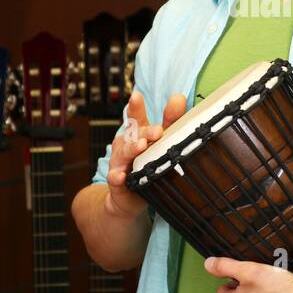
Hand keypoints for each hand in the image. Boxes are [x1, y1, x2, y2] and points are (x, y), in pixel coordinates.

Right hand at [103, 89, 186, 219]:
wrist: (128, 197)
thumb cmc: (146, 164)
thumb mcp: (159, 141)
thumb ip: (170, 120)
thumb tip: (179, 97)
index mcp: (136, 133)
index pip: (136, 116)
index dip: (136, 106)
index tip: (137, 96)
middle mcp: (125, 144)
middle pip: (134, 134)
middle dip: (145, 132)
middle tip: (158, 131)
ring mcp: (118, 162)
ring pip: (124, 153)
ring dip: (132, 149)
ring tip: (141, 146)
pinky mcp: (116, 181)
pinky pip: (114, 178)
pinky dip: (116, 176)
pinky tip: (120, 176)